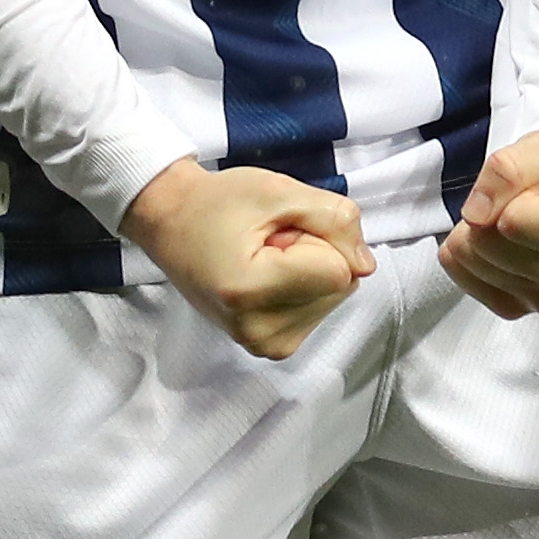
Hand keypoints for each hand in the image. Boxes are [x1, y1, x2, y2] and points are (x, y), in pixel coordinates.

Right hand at [123, 160, 374, 360]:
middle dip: (316, 253)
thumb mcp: (279, 191)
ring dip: (309, 270)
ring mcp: (262, 345)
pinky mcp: (269, 347)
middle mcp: (258, 331)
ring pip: (332, 298)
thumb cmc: (219, 203)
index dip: (319, 237)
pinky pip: (318, 309)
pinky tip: (266, 275)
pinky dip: (303, 287)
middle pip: (339, 287)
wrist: (172, 223)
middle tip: (269, 241)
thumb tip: (366, 265)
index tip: (277, 229)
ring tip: (263, 256)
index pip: (339, 271)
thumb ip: (334, 219)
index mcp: (251, 292)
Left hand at [438, 130, 538, 319]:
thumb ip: (508, 169)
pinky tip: (500, 238)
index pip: (516, 220)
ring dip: (481, 225)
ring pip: (470, 256)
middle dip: (495, 209)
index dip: (515, 192)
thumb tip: (475, 215)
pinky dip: (468, 246)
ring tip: (517, 218)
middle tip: (527, 202)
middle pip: (489, 241)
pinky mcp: (513, 308)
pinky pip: (459, 272)